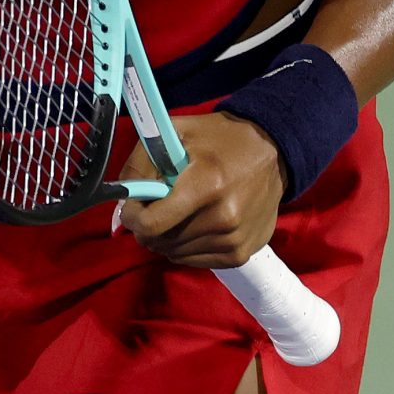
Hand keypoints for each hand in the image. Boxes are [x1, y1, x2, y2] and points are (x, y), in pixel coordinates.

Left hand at [114, 113, 286, 267]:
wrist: (272, 153)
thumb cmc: (219, 139)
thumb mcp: (177, 132)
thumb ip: (143, 162)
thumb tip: (121, 195)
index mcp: (206, 184)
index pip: (152, 223)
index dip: (132, 217)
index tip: (131, 208)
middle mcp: (223, 217)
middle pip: (160, 241)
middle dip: (147, 226)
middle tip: (154, 207)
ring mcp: (234, 239)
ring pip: (175, 253)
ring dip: (167, 237)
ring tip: (178, 212)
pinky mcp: (241, 253)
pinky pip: (195, 260)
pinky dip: (185, 246)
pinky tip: (194, 224)